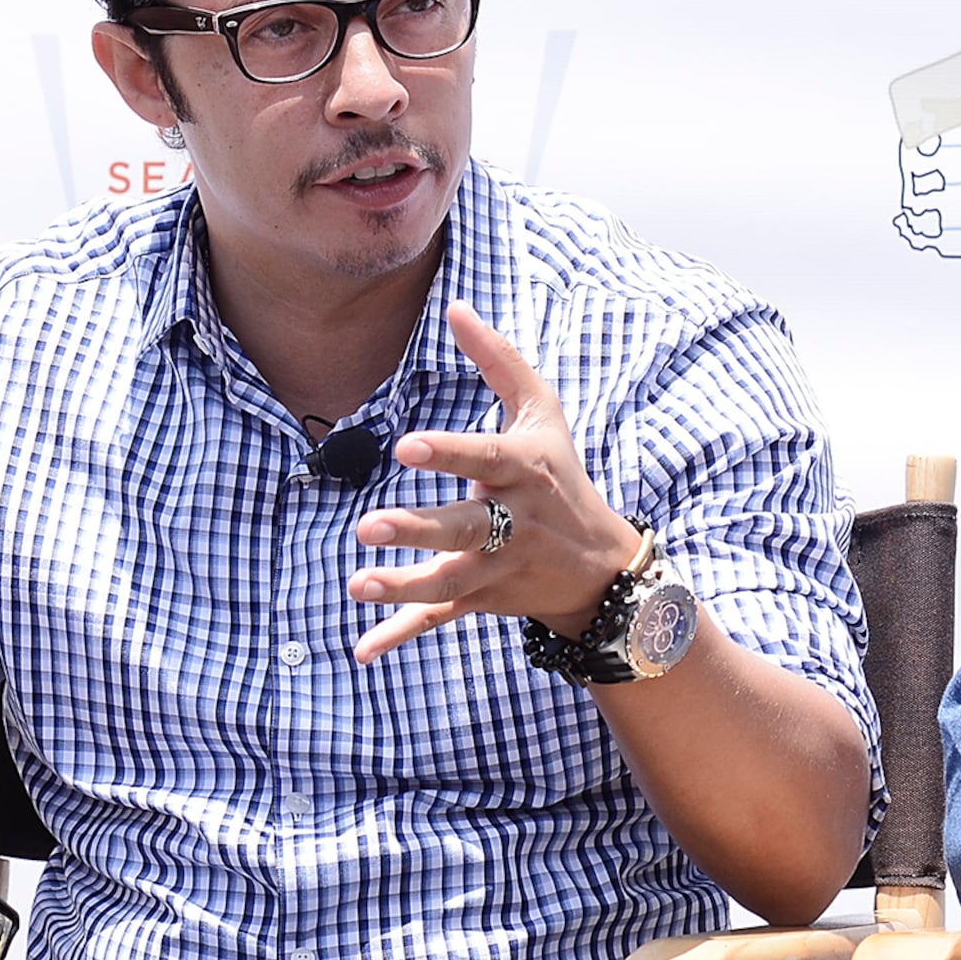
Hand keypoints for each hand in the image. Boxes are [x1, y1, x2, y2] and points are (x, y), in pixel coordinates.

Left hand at [347, 303, 644, 664]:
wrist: (602, 566)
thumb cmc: (560, 473)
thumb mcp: (542, 412)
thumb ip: (498, 360)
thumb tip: (455, 308)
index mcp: (524, 470)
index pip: (484, 458)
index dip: (447, 452)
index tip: (406, 448)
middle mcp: (514, 522)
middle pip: (464, 528)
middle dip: (419, 529)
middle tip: (370, 525)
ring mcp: (498, 567)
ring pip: (449, 581)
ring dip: (404, 587)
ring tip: (358, 584)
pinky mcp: (483, 599)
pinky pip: (440, 620)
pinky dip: (400, 636)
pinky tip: (362, 651)